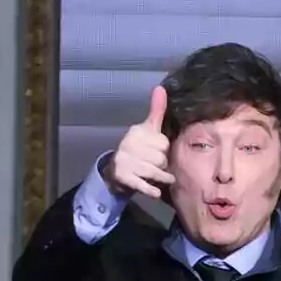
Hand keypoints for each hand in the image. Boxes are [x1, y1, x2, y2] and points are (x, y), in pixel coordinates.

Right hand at [103, 85, 174, 199]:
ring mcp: (124, 160)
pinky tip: (156, 192)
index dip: (164, 151)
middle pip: (161, 159)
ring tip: (161, 180)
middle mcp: (129, 143)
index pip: (164, 144)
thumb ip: (157, 111)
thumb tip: (161, 87)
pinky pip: (142, 184)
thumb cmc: (138, 150)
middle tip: (156, 167)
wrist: (116, 173)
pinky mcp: (123, 176)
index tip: (158, 153)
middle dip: (162, 166)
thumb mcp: (148, 130)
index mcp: (137, 132)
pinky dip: (150, 190)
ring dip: (160, 179)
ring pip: (155, 172)